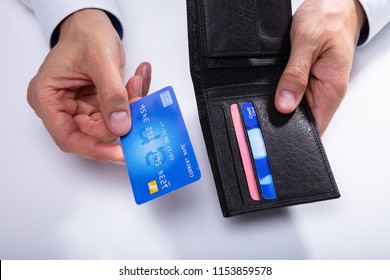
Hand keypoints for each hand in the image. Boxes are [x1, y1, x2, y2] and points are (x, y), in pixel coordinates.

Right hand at [27, 9, 150, 161]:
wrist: (92, 25)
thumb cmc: (85, 35)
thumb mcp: (99, 60)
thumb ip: (111, 94)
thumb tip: (121, 125)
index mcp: (48, 98)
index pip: (69, 137)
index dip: (94, 149)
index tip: (118, 154)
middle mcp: (62, 107)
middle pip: (93, 134)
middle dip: (120, 122)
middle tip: (138, 104)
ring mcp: (81, 107)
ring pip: (110, 124)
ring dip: (129, 108)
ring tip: (137, 83)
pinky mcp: (98, 105)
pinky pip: (118, 112)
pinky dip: (132, 101)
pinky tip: (138, 81)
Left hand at [274, 0, 365, 133]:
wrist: (332, 4)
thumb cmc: (328, 19)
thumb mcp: (307, 43)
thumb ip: (295, 74)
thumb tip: (284, 104)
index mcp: (330, 90)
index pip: (315, 128)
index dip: (295, 133)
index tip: (274, 130)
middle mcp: (323, 92)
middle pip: (300, 120)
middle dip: (281, 118)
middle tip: (262, 111)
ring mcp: (314, 87)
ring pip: (293, 107)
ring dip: (279, 103)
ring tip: (266, 94)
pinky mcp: (305, 80)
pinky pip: (291, 93)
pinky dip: (280, 91)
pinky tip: (271, 85)